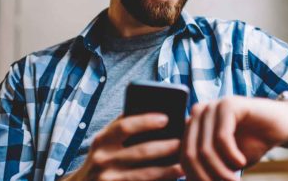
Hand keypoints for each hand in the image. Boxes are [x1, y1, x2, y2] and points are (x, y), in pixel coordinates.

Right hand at [65, 113, 184, 180]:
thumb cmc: (104, 157)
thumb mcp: (106, 140)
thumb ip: (124, 127)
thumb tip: (159, 113)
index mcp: (102, 139)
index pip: (125, 126)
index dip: (146, 121)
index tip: (166, 118)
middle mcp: (103, 159)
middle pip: (141, 151)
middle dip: (166, 146)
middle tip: (185, 142)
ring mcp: (108, 179)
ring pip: (146, 174)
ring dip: (169, 169)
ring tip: (185, 164)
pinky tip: (174, 178)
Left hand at [180, 96, 287, 180]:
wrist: (280, 127)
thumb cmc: (252, 144)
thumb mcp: (225, 163)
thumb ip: (207, 171)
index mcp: (192, 126)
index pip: (183, 158)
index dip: (196, 179)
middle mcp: (198, 114)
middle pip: (189, 154)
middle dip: (206, 178)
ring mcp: (212, 107)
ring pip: (204, 149)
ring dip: (220, 171)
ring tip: (234, 180)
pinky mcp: (228, 104)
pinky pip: (221, 137)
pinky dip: (231, 156)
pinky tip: (241, 162)